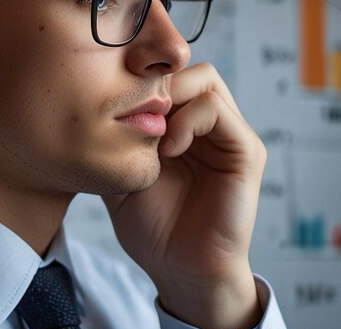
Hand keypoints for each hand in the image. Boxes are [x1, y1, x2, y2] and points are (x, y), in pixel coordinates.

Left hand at [103, 63, 266, 328]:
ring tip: (150, 133)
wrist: (181, 270)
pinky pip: (217, 110)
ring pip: (205, 80)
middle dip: (157, 83)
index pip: (170, 77)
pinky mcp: (245, 151)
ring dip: (171, 99)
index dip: (143, 80)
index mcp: (185, 127)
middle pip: (189, 70)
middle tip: (132, 109)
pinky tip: (168, 149)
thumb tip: (94, 105)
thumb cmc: (155, 228)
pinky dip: (188, 120)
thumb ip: (117, 138)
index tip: (115, 101)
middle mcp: (211, 126)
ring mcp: (231, 135)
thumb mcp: (122, 174)